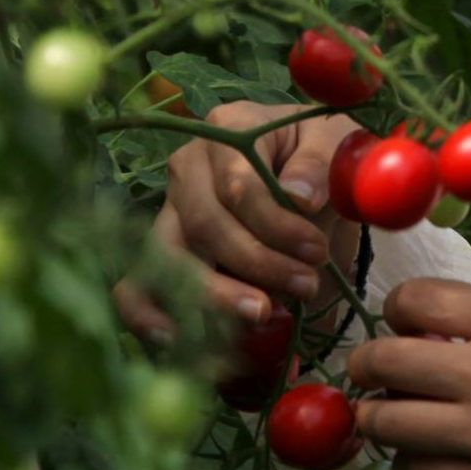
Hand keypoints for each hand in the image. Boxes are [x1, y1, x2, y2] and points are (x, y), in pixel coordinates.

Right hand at [112, 100, 365, 340]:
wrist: (312, 176)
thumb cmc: (321, 156)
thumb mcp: (335, 146)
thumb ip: (320, 165)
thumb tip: (299, 197)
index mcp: (227, 129)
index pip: (238, 185)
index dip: (277, 225)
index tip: (318, 251)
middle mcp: (187, 167)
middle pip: (204, 224)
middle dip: (257, 262)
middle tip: (306, 286)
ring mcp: (170, 209)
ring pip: (169, 257)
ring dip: (215, 294)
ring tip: (262, 315)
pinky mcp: (162, 251)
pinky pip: (135, 285)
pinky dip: (148, 316)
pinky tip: (177, 340)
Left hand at [344, 276, 470, 469]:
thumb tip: (445, 311)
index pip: (408, 302)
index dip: (397, 311)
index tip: (406, 324)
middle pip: (380, 362)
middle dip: (366, 364)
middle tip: (375, 370)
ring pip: (385, 425)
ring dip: (381, 417)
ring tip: (397, 415)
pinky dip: (413, 461)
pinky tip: (433, 452)